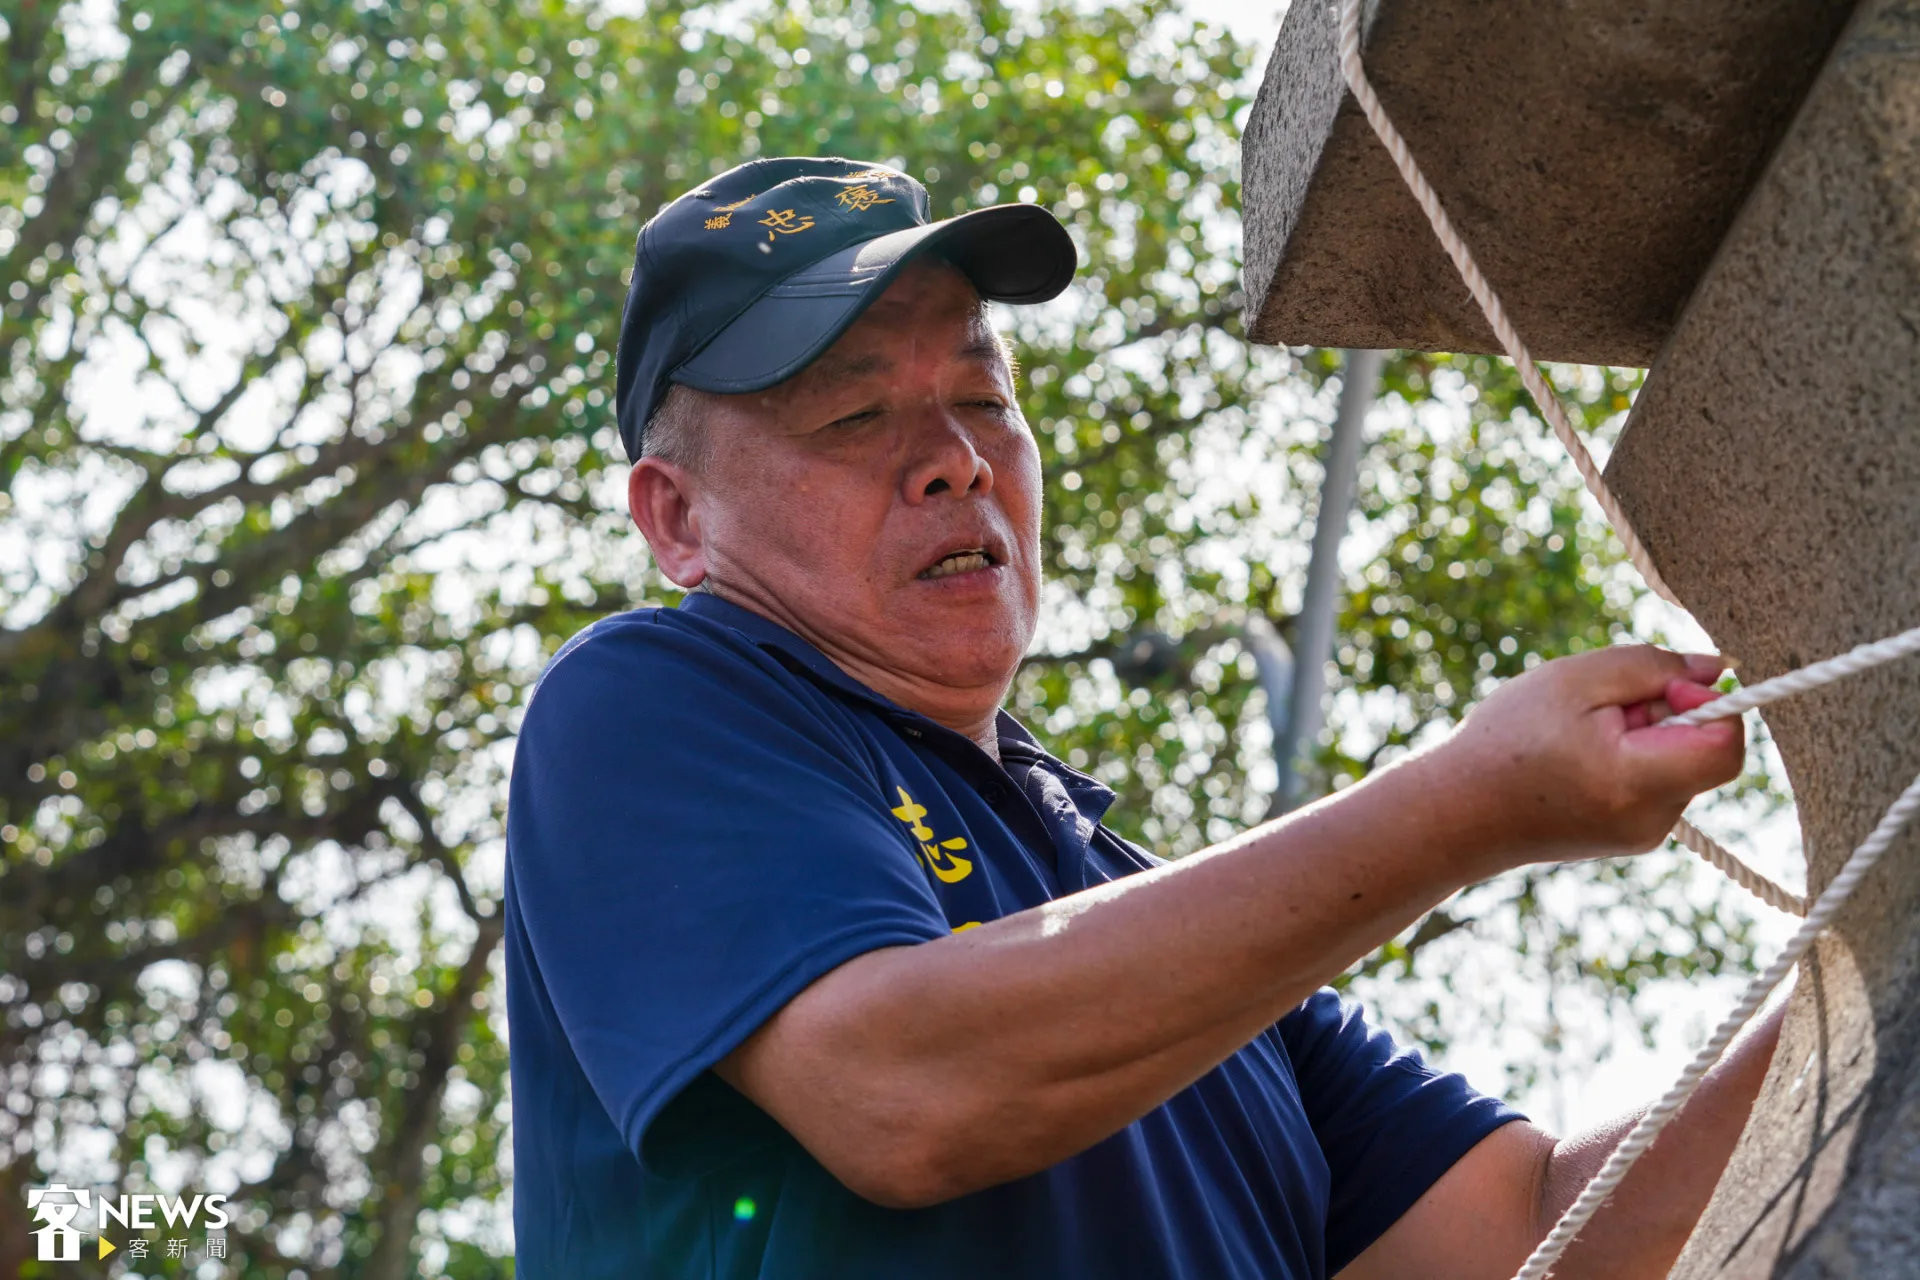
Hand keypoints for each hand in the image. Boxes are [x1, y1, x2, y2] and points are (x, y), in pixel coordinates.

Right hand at [1430, 646, 1744, 876]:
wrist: (1457, 812)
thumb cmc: (1507, 740)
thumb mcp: (1574, 680)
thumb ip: (1652, 666)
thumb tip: (1717, 668)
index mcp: (1638, 781)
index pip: (1726, 746)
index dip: (1711, 703)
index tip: (1662, 685)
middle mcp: (1652, 819)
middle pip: (1705, 750)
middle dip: (1669, 714)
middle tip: (1603, 706)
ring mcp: (1643, 835)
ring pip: (1680, 764)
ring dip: (1647, 735)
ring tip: (1582, 732)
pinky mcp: (1630, 837)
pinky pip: (1658, 784)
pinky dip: (1633, 758)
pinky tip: (1580, 756)